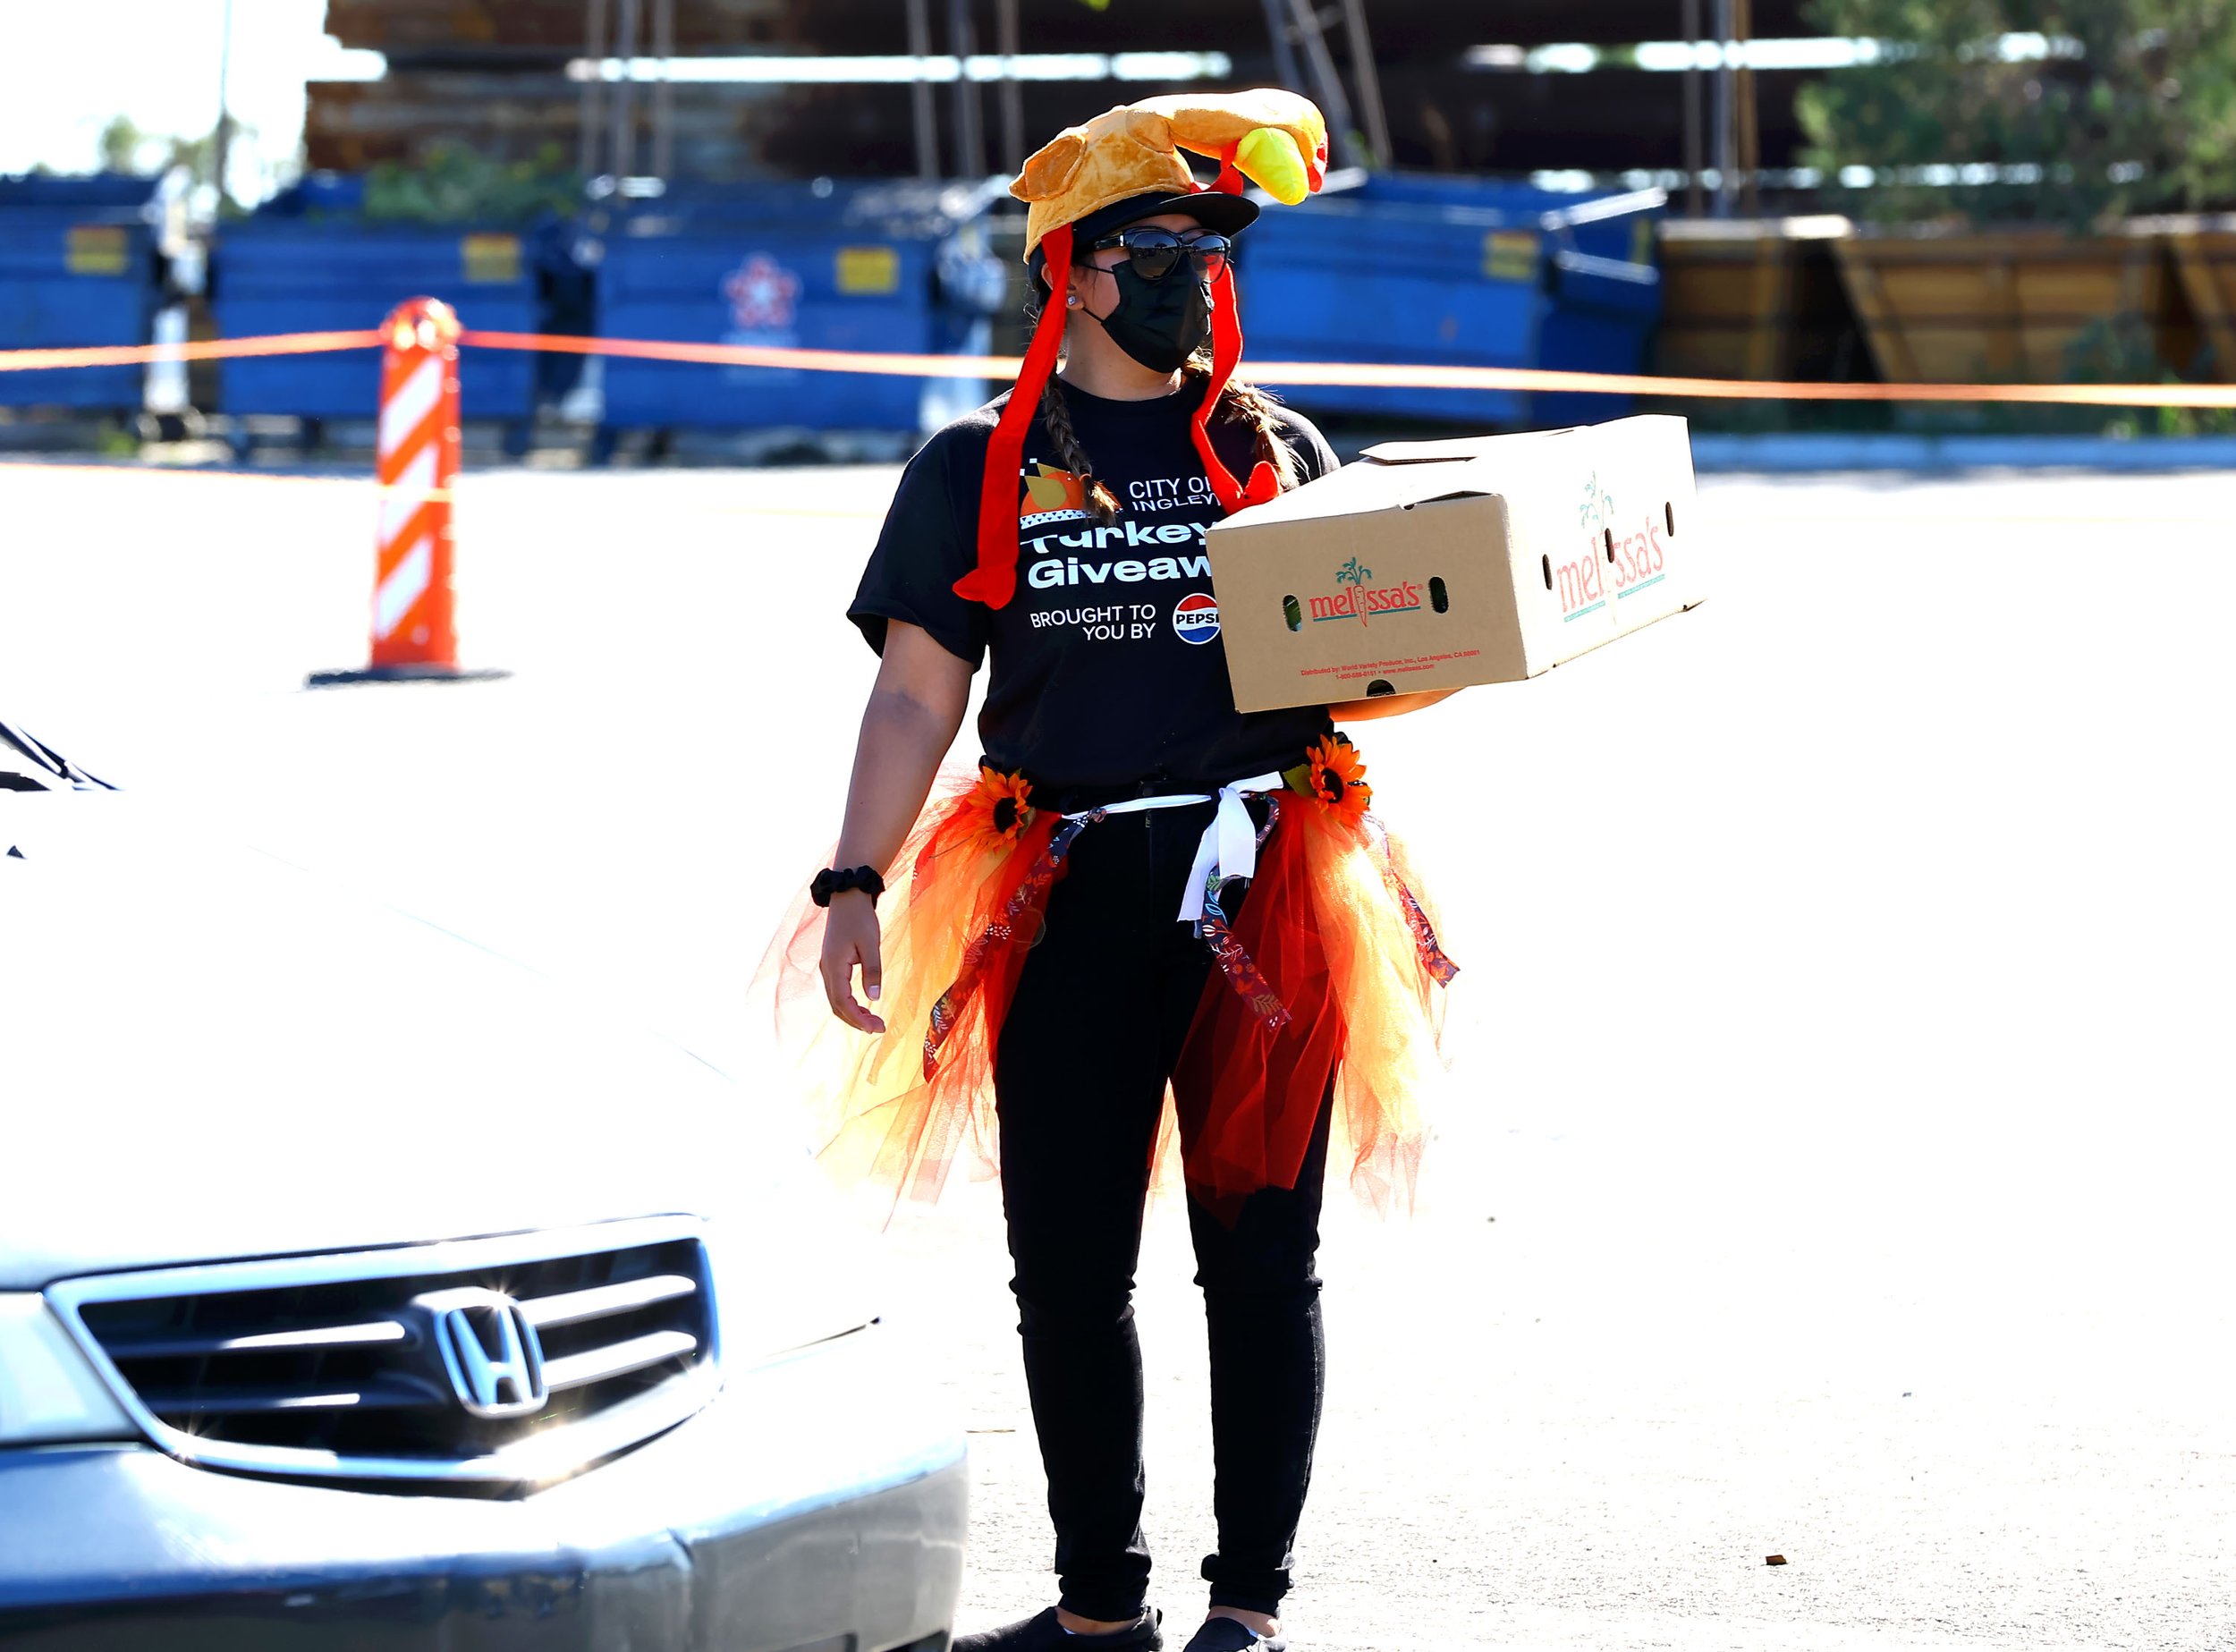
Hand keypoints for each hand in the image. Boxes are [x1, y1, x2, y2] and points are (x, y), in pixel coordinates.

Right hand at [819, 890, 885, 1033]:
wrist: (847, 897)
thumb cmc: (860, 918)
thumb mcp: (871, 944)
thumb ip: (873, 971)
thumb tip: (875, 998)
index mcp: (834, 966)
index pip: (842, 1002)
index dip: (858, 1018)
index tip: (877, 1027)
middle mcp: (827, 970)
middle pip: (837, 1006)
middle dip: (856, 1020)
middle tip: (879, 1028)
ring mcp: (828, 968)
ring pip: (836, 1000)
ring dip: (853, 1013)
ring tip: (873, 1021)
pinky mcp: (832, 965)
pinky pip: (838, 991)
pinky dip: (849, 1003)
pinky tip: (863, 1006)